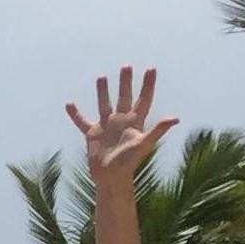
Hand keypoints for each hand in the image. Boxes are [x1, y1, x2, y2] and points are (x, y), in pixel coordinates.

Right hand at [62, 67, 178, 182]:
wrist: (111, 177)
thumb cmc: (129, 163)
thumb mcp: (143, 144)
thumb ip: (158, 130)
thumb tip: (175, 118)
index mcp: (135, 122)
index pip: (143, 99)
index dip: (148, 84)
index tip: (151, 69)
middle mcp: (121, 121)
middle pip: (124, 97)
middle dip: (125, 82)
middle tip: (126, 66)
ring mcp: (106, 126)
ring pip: (104, 104)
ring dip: (103, 91)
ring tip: (101, 77)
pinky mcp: (93, 134)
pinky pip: (82, 121)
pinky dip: (75, 114)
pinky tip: (69, 104)